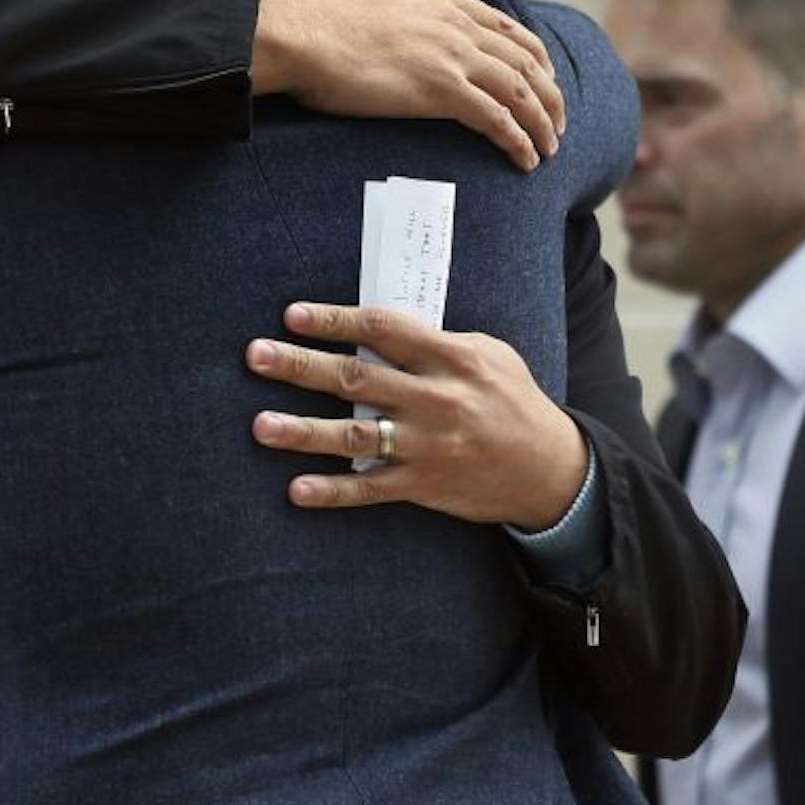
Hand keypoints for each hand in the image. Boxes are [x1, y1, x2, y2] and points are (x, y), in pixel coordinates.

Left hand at [244, 302, 587, 530]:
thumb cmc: (512, 401)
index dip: (337, 321)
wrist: (549, 470)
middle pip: (357, 379)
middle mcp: (436, 401)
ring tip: (259, 424)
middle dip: (301, 366)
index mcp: (453, 359)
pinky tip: (296, 489)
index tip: (293, 314)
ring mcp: (427, 447)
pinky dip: (333, 490)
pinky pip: (370, 489)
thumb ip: (437, 342)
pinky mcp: (423, 486)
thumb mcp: (488, 355)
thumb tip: (377, 327)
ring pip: (355, 436)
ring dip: (303, 430)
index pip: (384, 330)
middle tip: (255, 355)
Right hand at [253, 0, 565, 170]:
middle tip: (557, 121)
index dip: (531, 54)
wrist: (297, 33)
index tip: (542, 76)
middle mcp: (454, 23)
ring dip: (541, 122)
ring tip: (549, 149)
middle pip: (523, 58)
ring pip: (520, 90)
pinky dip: (519, 141)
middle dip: (548, 93)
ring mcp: (451, 55)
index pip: (503, 25)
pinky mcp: (440, 90)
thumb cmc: (310, 8)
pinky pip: (497, 119)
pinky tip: (527, 159)